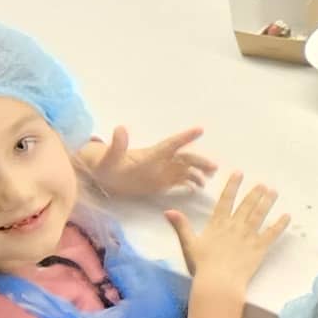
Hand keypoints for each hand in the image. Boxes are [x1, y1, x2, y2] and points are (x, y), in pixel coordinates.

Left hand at [81, 126, 217, 198]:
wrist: (102, 174)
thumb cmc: (105, 164)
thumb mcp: (109, 156)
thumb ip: (117, 144)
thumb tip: (120, 128)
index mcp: (151, 154)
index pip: (171, 144)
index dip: (185, 137)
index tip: (200, 129)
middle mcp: (160, 161)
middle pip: (184, 158)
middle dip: (199, 161)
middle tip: (214, 166)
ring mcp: (161, 172)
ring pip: (184, 169)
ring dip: (198, 172)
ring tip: (210, 178)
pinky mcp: (159, 182)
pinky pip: (178, 181)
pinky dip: (190, 183)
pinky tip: (197, 188)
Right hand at [165, 171, 288, 291]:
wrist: (219, 282)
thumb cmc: (202, 265)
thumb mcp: (189, 244)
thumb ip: (181, 226)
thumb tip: (168, 210)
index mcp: (218, 224)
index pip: (226, 200)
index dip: (233, 185)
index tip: (239, 173)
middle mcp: (235, 226)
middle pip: (246, 205)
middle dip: (255, 193)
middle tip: (263, 184)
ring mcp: (248, 236)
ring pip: (260, 215)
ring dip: (267, 202)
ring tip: (274, 192)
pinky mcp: (259, 248)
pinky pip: (272, 234)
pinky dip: (280, 224)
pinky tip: (287, 216)